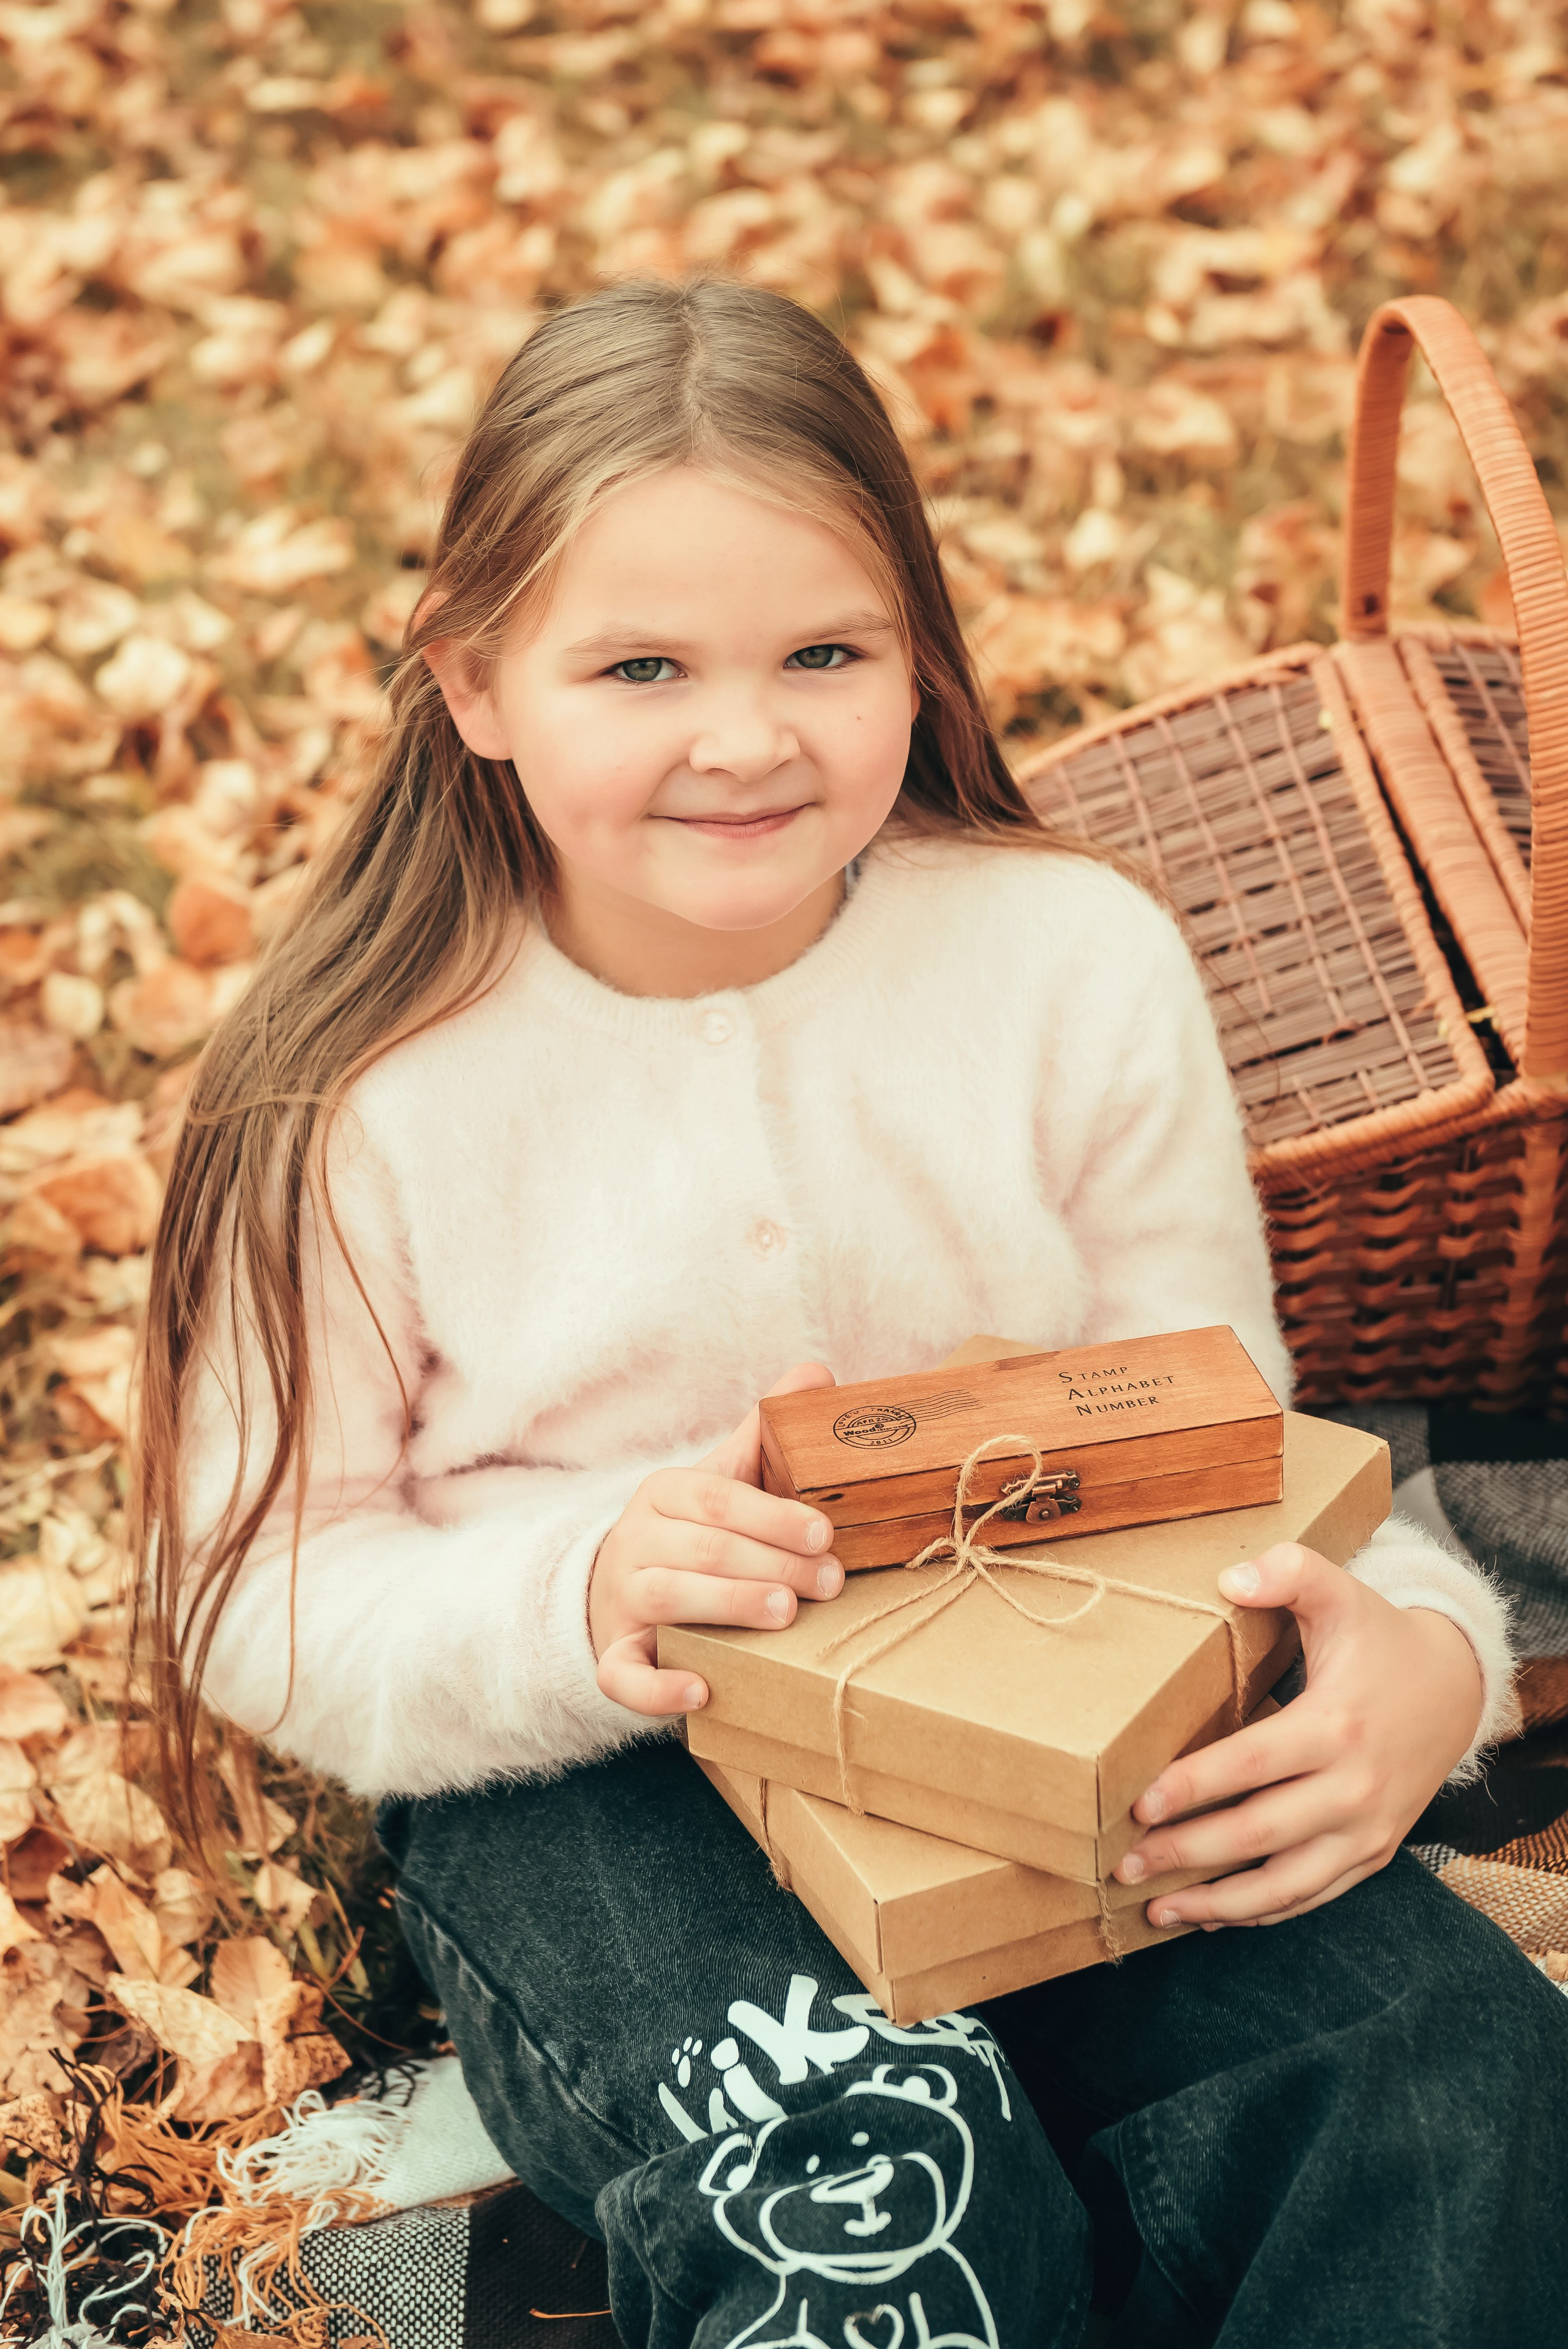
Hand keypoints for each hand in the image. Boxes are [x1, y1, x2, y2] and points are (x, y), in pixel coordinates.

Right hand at [591, 1363, 841, 1717]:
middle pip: (703, 1549)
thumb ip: (764, 1433)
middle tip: (829, 1582)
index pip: (717, 1498)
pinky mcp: (613, 1655)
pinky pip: (622, 1675)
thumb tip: (817, 1372)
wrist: (618, 1588)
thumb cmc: (692, 1531)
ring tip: (785, 1614)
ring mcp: (621, 1599)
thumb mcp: (721, 1479)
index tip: (824, 1533)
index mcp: (664, 1493)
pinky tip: (701, 1691)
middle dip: (771, 1564)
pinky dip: (658, 1688)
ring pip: (667, 1599)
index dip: (772, 1515)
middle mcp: (636, 1542)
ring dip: (729, 1606)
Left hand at [1114, 1542, 1483, 1929]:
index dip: (1194, 1786)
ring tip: (1155, 1910)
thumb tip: (1229, 1579)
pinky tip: (1210, 1915)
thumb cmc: (1381, 1639)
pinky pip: (1311, 1895)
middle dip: (1186, 1853)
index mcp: (1336, 1727)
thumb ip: (1289, 1572)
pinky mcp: (1373, 1854)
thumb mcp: (1342, 1591)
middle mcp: (1355, 1789)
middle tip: (1123, 1864)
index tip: (1138, 1805)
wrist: (1457, 1690)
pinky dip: (1260, 1912)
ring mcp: (1367, 1831)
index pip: (1253, 1764)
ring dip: (1217, 1903)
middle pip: (1258, 1833)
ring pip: (1285, 1884)